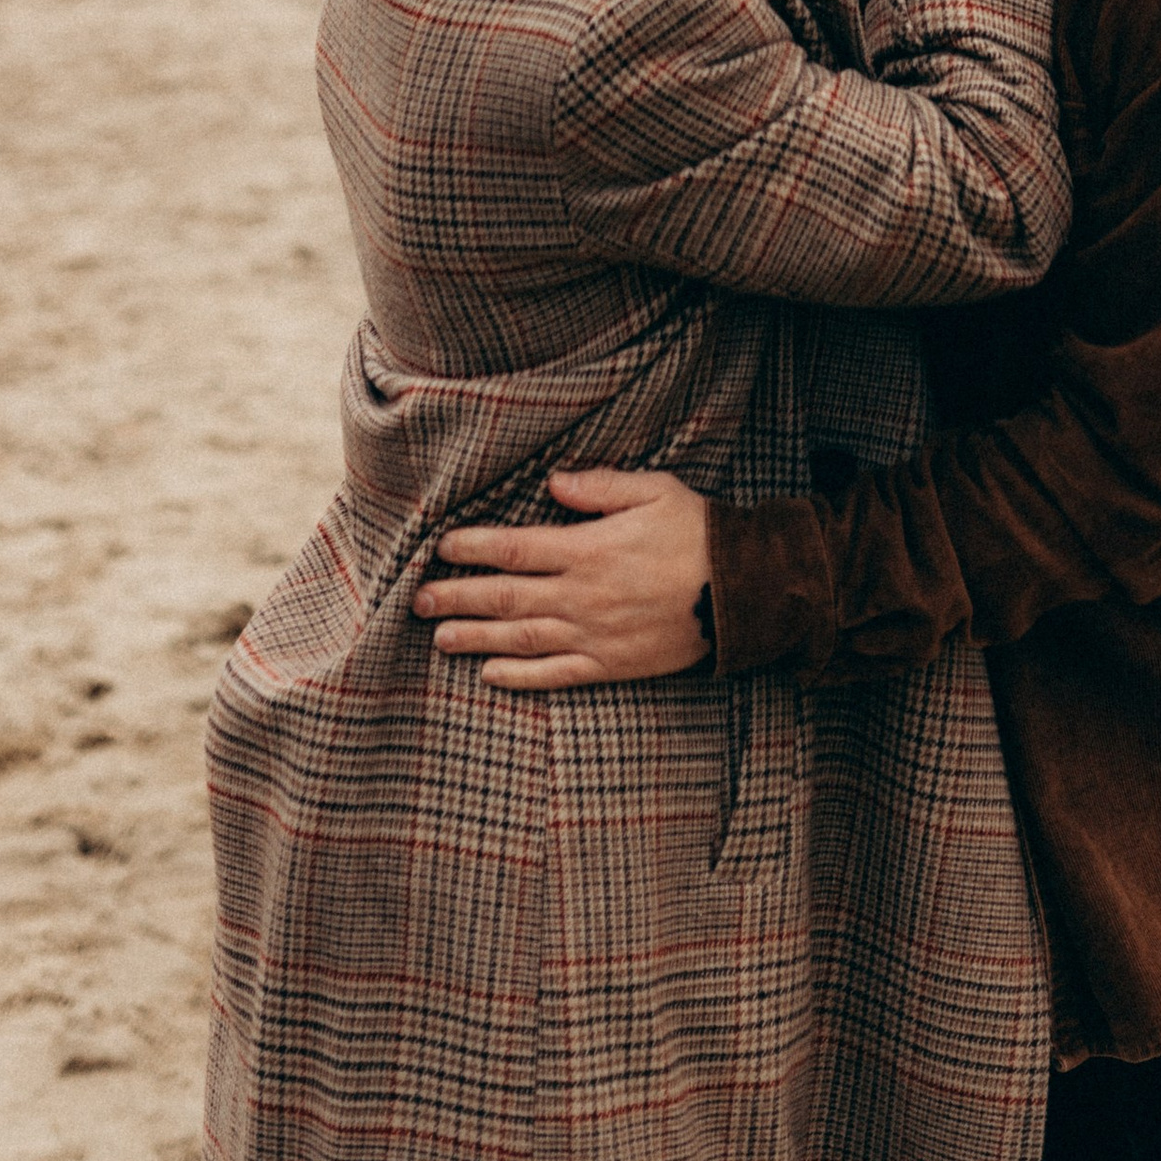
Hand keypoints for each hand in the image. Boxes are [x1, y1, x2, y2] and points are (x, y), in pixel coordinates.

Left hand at [410, 466, 712, 689]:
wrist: (742, 591)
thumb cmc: (698, 532)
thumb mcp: (654, 490)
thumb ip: (599, 487)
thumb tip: (551, 484)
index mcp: (589, 549)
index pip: (516, 549)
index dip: (474, 548)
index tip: (441, 547)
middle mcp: (582, 596)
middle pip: (506, 597)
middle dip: (458, 597)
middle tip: (418, 601)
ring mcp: (594, 635)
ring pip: (521, 638)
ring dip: (476, 638)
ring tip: (439, 637)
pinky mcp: (611, 665)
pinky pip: (556, 675)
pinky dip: (520, 676)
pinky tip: (490, 674)